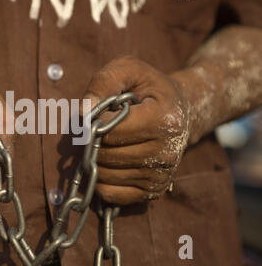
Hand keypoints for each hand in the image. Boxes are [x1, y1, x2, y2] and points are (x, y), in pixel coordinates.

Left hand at [83, 56, 190, 204]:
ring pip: (105, 175)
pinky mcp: (154, 190)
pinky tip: (110, 162)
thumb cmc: (150, 88)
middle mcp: (166, 152)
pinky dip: (102, 179)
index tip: (95, 115)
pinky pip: (112, 194)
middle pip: (106, 155)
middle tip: (98, 130)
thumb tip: (83, 112)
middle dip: (92, 142)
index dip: (93, 123)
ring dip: (96, 159)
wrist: (183, 111)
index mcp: (164, 120)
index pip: (110, 131)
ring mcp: (161, 174)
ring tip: (108, 143)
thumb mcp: (129, 71)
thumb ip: (103, 83)